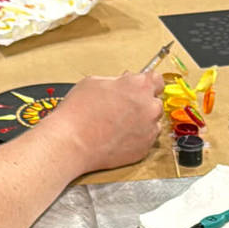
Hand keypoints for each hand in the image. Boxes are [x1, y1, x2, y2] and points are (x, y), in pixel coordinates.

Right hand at [49, 72, 163, 171]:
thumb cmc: (79, 112)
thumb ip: (118, 81)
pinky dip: (136, 137)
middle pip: (154, 101)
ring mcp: (150, 129)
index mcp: (139, 86)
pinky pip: (146, 138)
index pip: (156, 80)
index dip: (146, 83)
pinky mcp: (145, 148)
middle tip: (122, 108)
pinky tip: (118, 136)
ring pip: (151, 121)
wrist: (72, 143)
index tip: (140, 87)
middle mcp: (150, 107)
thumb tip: (125, 83)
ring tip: (117, 124)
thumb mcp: (95, 82)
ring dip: (140, 121)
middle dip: (142, 103)